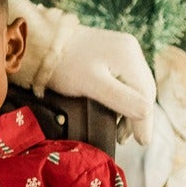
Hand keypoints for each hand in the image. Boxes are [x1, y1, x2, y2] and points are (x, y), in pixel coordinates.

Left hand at [49, 27, 156, 143]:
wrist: (38, 44)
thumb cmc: (62, 65)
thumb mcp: (91, 85)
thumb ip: (121, 99)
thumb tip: (147, 114)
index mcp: (128, 56)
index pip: (145, 95)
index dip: (144, 121)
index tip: (142, 142)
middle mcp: (130, 49)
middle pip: (142, 90)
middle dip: (137, 116)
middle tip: (125, 139)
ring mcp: (121, 50)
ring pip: (134, 86)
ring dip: (130, 107)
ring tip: (119, 129)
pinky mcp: (110, 53)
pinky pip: (124, 79)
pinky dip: (122, 96)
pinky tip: (114, 109)